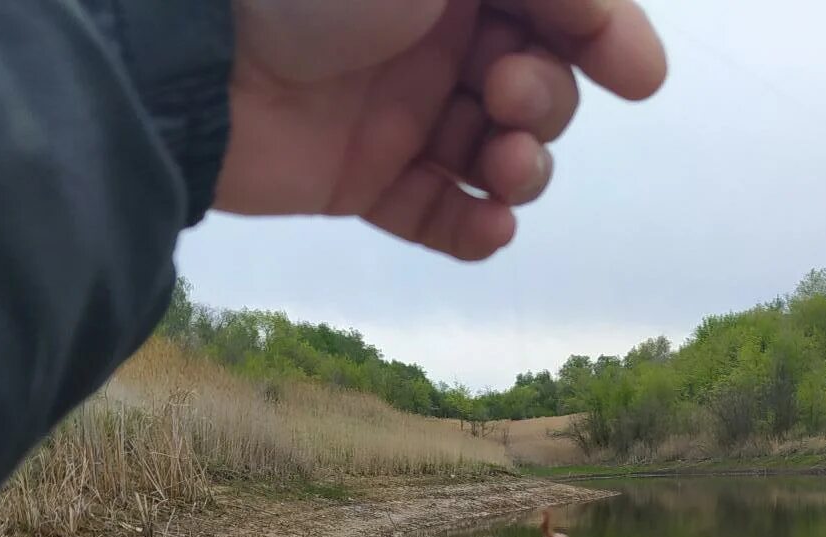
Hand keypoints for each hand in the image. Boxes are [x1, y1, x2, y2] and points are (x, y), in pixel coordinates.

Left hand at [215, 0, 665, 259]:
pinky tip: (490, 226)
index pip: (557, 2)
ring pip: (496, 150)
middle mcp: (431, 29)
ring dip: (522, 167)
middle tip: (504, 95)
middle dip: (545, 97)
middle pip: (537, 77)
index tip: (637, 76)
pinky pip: (437, 213)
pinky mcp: (359, 177)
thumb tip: (619, 24)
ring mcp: (396, 108)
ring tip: (499, 167)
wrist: (188, 53)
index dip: (605, 33)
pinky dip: (473, 226)